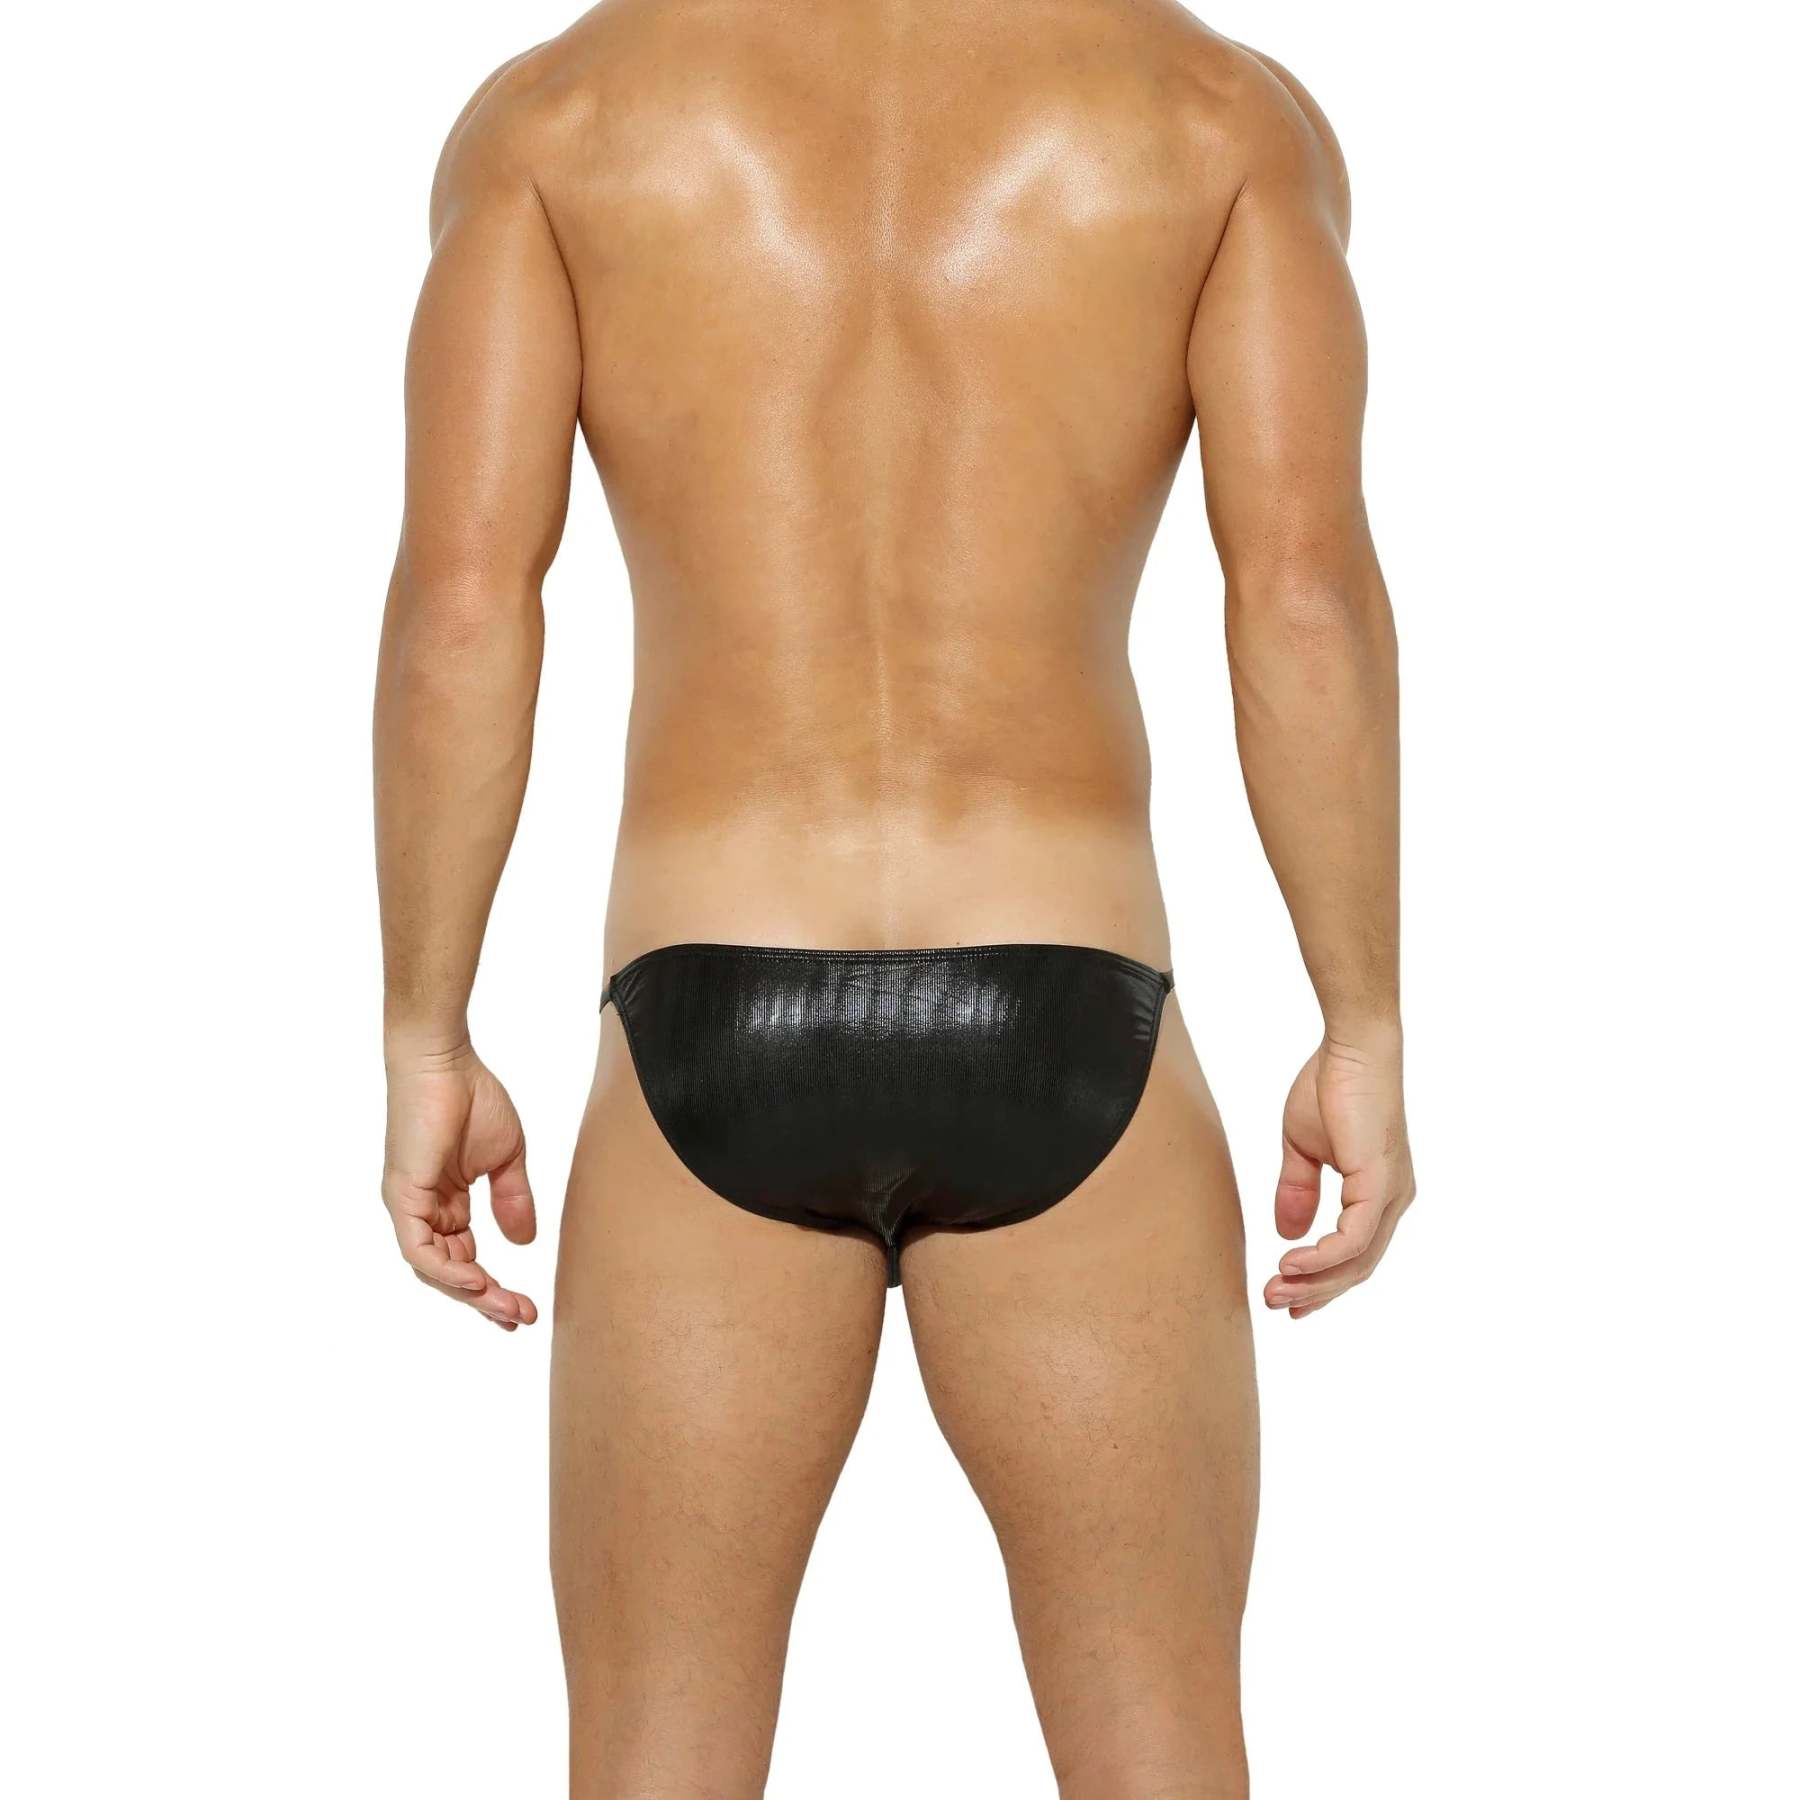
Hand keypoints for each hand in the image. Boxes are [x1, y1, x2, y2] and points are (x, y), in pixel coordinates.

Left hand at [381, 1043, 539, 1329]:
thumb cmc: (472, 1097)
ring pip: (435, 1269)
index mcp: (445, 1203)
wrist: (444, 1061)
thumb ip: (512, 1200)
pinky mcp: (402, 1196)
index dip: (492, 1287)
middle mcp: (423, 1211)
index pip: (466, 1258)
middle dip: (486, 1300)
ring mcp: (409, 1206)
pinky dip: (447, 1270)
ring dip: (471, 1293)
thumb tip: (523, 1243)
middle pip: (451, 1272)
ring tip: (505, 1308)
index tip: (522, 1309)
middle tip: (520, 1319)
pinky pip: (419, 1248)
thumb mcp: (506, 1159)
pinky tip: (477, 1282)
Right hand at [1263, 1030, 1414, 1317]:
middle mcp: (1391, 1201)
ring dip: (1315, 1282)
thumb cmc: (1332, 1087)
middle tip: (1276, 1303)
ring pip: (1357, 1261)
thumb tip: (1288, 1234)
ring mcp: (1390, 1195)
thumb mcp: (1304, 1149)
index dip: (1321, 1281)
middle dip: (1314, 1292)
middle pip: (1357, 1268)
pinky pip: (1354, 1238)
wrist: (1351, 1050)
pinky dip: (1322, 1257)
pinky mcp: (1379, 1183)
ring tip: (1276, 1290)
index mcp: (1376, 1193)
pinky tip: (1292, 1262)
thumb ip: (1298, 1190)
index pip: (1353, 1254)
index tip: (1287, 1296)